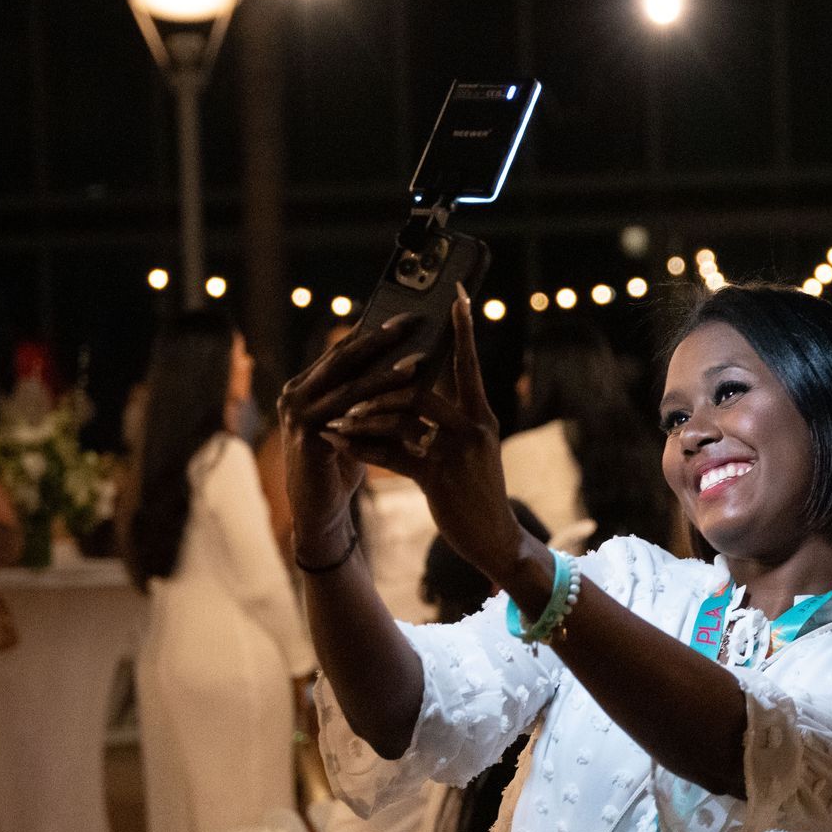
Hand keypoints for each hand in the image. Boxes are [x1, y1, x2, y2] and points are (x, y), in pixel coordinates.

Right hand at [276, 313, 425, 561]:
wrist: (321, 511)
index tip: (409, 314)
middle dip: (380, 339)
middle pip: (343, 358)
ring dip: (387, 372)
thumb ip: (372, 394)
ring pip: (350, 385)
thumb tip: (414, 361)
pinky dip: (380, 405)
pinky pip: (350, 415)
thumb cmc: (343, 464)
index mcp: (306, 384)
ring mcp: (297, 414)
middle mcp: (295, 393)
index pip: (344, 350)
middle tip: (414, 321)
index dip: (375, 330)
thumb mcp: (358, 422)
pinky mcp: (307, 437)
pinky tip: (407, 398)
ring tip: (419, 361)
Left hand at [322, 287, 529, 583]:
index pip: (468, 362)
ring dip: (365, 415)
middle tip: (351, 380)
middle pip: (422, 387)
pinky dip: (362, 449)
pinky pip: (393, 455)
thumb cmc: (475, 488)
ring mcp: (458, 451)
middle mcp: (474, 426)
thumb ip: (446, 417)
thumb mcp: (468, 447)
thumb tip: (414, 388)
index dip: (463, 328)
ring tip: (337, 417)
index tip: (455, 295)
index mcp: (481, 414)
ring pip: (403, 418)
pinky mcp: (439, 478)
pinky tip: (340, 444)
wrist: (494, 536)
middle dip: (381, 382)